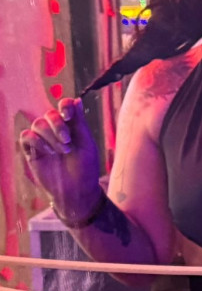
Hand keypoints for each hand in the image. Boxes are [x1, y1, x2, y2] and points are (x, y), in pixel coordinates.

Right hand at [19, 98, 101, 217]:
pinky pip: (26, 135)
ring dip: (50, 136)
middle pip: (49, 114)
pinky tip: (48, 151)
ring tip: (62, 151)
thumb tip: (77, 99)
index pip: (64, 106)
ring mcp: (43, 140)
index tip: (68, 115)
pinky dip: (36, 140)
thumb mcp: (86, 143)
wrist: (76, 191)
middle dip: (58, 125)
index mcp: (71, 126)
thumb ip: (79, 122)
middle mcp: (55, 130)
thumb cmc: (85, 168)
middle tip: (67, 141)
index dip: (64, 106)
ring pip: (38, 124)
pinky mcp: (32, 151)